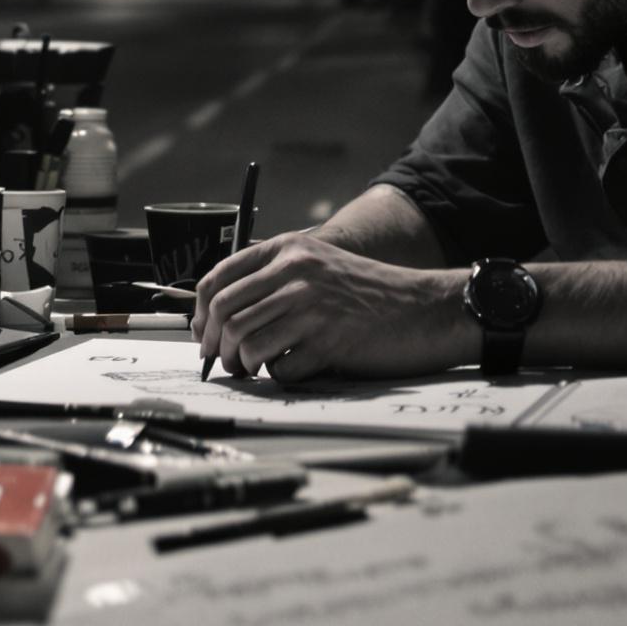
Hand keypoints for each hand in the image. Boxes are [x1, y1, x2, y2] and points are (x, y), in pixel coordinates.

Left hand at [191, 229, 467, 383]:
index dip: (200, 311)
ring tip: (251, 369)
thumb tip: (222, 314)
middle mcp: (294, 272)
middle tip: (222, 361)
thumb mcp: (319, 265)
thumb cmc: (370, 292)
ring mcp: (310, 307)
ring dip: (240, 364)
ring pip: (244, 342)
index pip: (218, 278)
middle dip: (214, 344)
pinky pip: (279, 368)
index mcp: (288, 250)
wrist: (426, 307)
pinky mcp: (327, 341)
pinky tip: (292, 368)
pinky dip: (278, 375)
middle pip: (224, 313)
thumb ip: (275, 278)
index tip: (202, 332)